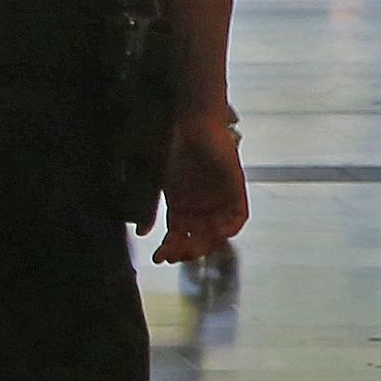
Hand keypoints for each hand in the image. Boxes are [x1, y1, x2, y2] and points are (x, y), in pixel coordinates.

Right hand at [152, 111, 245, 264]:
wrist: (192, 123)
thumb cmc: (172, 146)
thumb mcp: (158, 182)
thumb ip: (153, 209)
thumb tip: (142, 233)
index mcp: (183, 203)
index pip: (180, 234)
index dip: (171, 248)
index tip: (159, 257)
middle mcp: (202, 204)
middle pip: (199, 236)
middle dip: (188, 249)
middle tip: (175, 256)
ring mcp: (219, 198)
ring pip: (218, 231)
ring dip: (207, 243)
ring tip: (191, 248)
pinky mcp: (236, 189)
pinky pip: (238, 217)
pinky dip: (229, 228)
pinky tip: (216, 233)